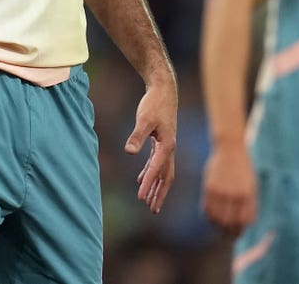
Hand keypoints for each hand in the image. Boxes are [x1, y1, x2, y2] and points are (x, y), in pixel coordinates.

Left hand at [124, 81, 176, 213]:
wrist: (163, 89)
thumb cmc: (154, 103)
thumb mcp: (144, 119)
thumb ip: (137, 136)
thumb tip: (129, 152)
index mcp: (168, 145)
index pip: (157, 169)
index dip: (149, 184)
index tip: (140, 198)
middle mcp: (169, 148)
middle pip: (166, 176)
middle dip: (159, 193)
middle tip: (152, 209)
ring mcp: (166, 145)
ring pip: (162, 171)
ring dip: (156, 185)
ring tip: (149, 202)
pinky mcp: (160, 140)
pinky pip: (157, 161)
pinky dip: (150, 172)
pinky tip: (141, 178)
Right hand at [202, 144, 256, 236]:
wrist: (230, 148)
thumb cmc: (242, 168)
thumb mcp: (251, 185)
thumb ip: (247, 204)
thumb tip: (241, 224)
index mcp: (249, 195)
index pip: (245, 221)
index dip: (241, 229)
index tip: (237, 231)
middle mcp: (236, 194)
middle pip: (231, 222)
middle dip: (229, 231)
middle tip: (226, 234)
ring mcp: (222, 190)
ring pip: (217, 218)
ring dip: (217, 225)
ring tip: (217, 226)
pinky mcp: (209, 186)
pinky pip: (207, 208)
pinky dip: (208, 215)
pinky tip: (210, 216)